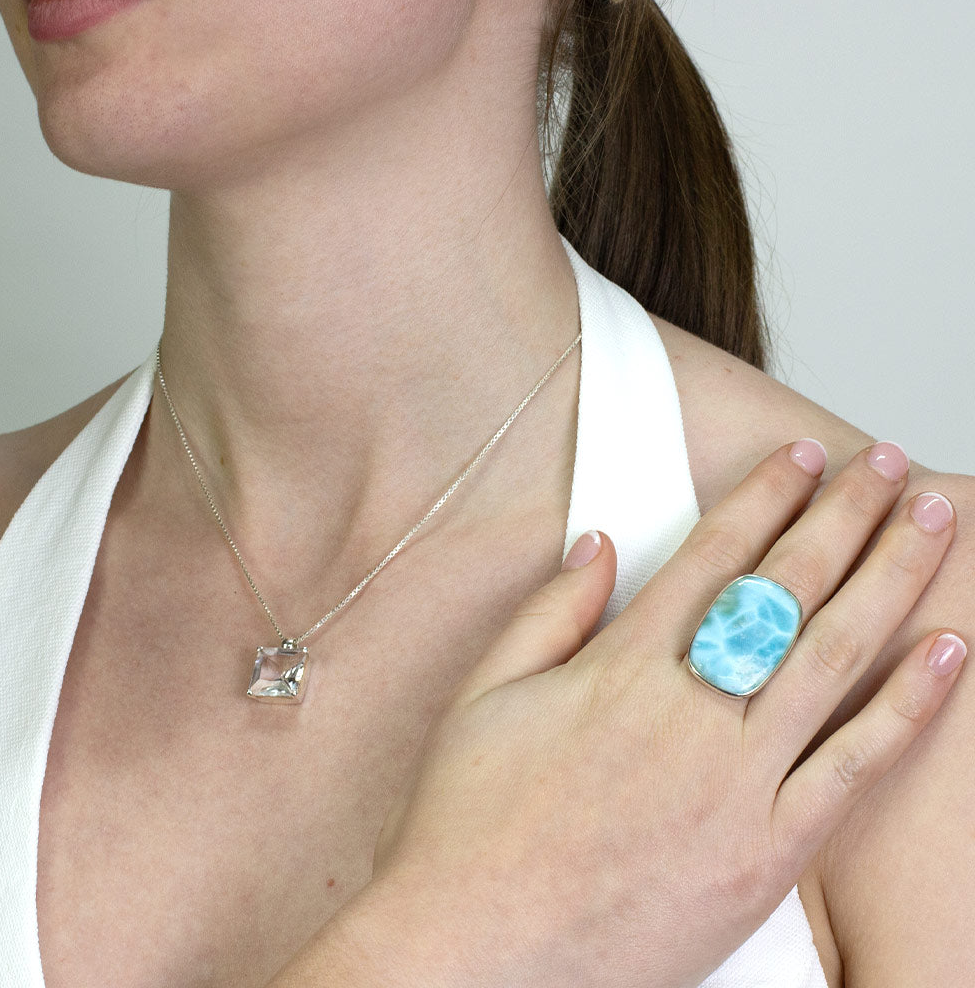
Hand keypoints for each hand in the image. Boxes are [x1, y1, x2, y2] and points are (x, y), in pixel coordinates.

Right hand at [366, 440, 963, 987]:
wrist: (478, 951)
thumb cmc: (468, 823)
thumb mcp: (484, 696)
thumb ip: (549, 612)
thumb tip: (599, 544)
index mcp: (619, 668)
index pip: (713, 558)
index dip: (765, 496)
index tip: (805, 457)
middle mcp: (689, 711)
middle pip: (786, 589)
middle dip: (843, 514)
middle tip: (884, 461)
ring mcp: (737, 782)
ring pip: (834, 657)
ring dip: (890, 577)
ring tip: (930, 519)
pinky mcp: (769, 853)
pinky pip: (854, 767)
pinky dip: (908, 705)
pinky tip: (946, 651)